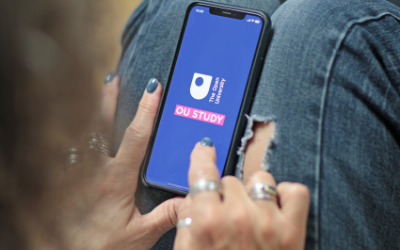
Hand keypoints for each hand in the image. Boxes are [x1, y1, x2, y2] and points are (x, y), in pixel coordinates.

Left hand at [59, 75, 183, 249]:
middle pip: (101, 125)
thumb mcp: (141, 234)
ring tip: (98, 96)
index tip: (153, 88)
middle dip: (108, 99)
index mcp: (116, 179)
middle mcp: (93, 171)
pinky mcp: (67, 182)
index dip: (146, 109)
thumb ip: (167, 215)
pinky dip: (80, 136)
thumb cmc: (102, 247)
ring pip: (84, 134)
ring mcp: (77, 174)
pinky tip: (84, 135)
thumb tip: (191, 199)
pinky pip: (73, 151)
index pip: (135, 136)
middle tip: (113, 79)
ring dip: (92, 114)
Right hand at [174, 141, 308, 249]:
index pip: (202, 172)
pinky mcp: (292, 232)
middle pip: (230, 179)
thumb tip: (195, 197)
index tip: (205, 148)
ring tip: (251, 214)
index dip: (202, 156)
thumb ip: (187, 221)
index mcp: (207, 222)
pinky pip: (295, 191)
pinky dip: (286, 195)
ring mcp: (268, 222)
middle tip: (226, 216)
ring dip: (253, 193)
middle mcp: (238, 216)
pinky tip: (275, 208)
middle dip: (225, 193)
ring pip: (260, 179)